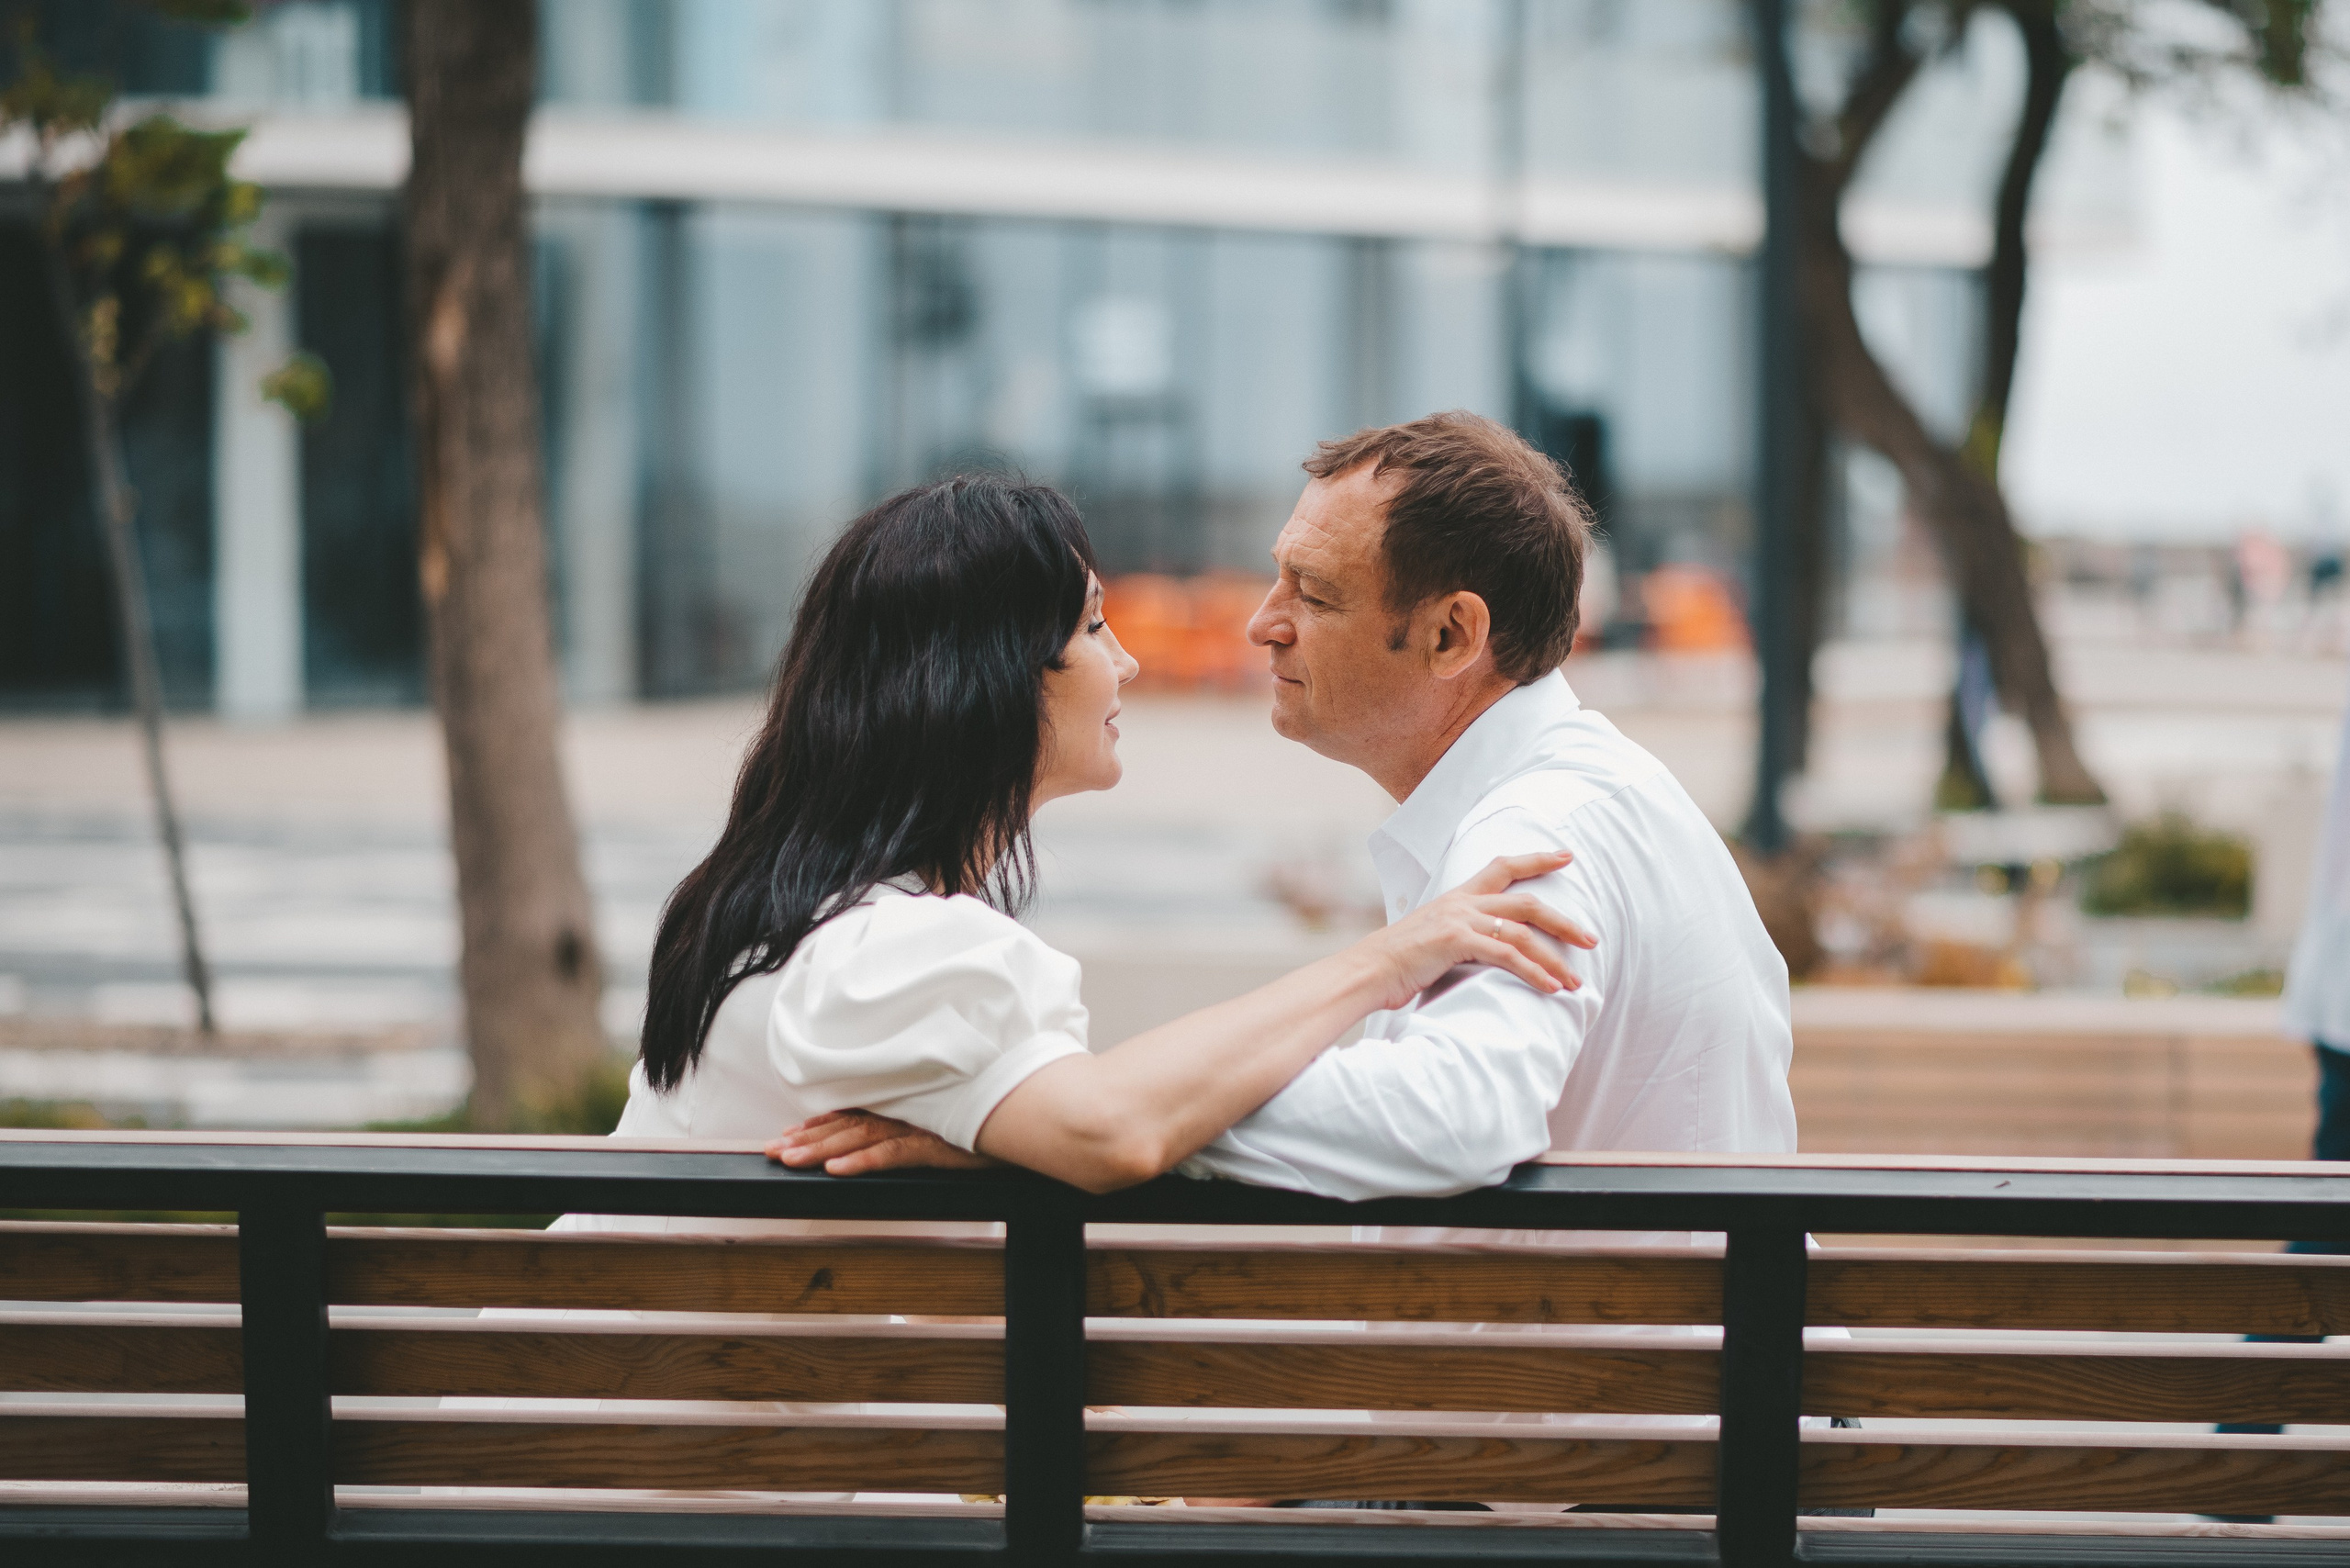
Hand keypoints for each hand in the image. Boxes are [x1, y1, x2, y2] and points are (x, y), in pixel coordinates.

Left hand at [765, 1109, 995, 1174]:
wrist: (1031, 1115)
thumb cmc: (994, 1120)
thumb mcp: (951, 1124)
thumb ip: (923, 1125)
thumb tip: (903, 1134)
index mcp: (907, 1105)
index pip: (856, 1113)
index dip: (820, 1124)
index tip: (789, 1134)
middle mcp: (908, 1111)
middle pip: (848, 1124)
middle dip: (807, 1138)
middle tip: (772, 1151)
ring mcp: (920, 1125)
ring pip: (860, 1136)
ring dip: (823, 1148)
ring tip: (791, 1160)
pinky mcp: (935, 1143)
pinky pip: (891, 1152)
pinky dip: (862, 1160)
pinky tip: (838, 1169)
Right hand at [1355, 850, 1594, 1010]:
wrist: (1365, 972)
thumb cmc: (1394, 965)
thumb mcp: (1430, 942)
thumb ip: (1458, 938)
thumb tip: (1480, 951)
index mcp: (1456, 897)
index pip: (1502, 866)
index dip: (1536, 860)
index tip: (1566, 857)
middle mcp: (1461, 902)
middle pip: (1526, 901)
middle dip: (1564, 921)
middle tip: (1591, 939)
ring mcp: (1459, 919)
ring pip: (1523, 932)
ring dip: (1555, 959)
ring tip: (1575, 981)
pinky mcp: (1456, 941)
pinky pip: (1508, 955)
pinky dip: (1534, 973)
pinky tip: (1550, 989)